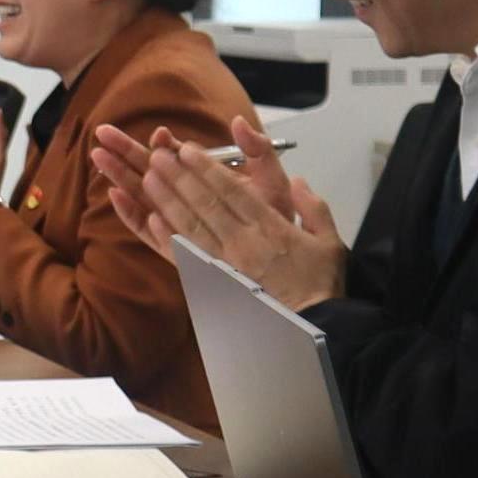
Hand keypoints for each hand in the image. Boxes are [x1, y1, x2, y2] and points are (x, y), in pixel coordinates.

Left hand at [90, 114, 345, 310]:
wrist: (312, 327)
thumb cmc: (321, 284)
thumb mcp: (329, 240)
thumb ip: (314, 207)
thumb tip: (299, 182)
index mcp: (271, 227)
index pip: (232, 190)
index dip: (207, 168)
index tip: (187, 150)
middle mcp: (243, 242)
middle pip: (205, 203)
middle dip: (179, 177)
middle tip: (158, 156)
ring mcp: (225, 263)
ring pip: (190, 225)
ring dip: (167, 200)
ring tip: (148, 178)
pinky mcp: (215, 283)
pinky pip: (187, 257)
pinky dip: (168, 237)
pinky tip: (152, 220)